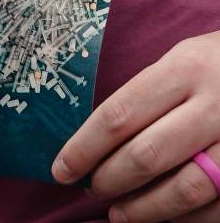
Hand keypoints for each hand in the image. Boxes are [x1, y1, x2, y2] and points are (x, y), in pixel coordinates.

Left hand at [52, 31, 219, 221]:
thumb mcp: (184, 58)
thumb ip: (147, 93)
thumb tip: (96, 138)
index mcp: (184, 69)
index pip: (118, 115)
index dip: (83, 148)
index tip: (61, 169)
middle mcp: (215, 104)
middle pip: (146, 155)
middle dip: (108, 180)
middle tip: (91, 190)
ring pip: (184, 189)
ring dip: (143, 209)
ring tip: (119, 214)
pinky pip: (219, 207)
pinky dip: (186, 219)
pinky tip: (164, 217)